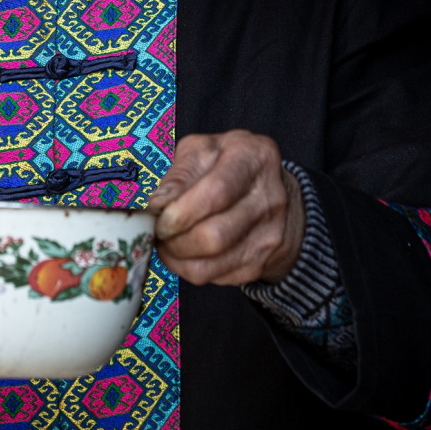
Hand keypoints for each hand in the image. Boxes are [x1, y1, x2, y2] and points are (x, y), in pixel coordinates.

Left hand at [147, 130, 304, 285]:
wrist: (273, 192)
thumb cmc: (229, 167)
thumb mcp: (205, 152)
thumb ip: (180, 174)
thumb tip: (158, 205)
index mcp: (254, 157)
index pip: (217, 192)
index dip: (181, 211)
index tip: (158, 217)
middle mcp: (269, 197)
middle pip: (214, 235)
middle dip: (174, 240)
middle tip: (158, 233)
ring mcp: (269, 234)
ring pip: (211, 264)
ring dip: (177, 258)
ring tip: (166, 243)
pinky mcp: (261, 262)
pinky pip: (214, 277)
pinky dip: (190, 269)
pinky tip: (185, 252)